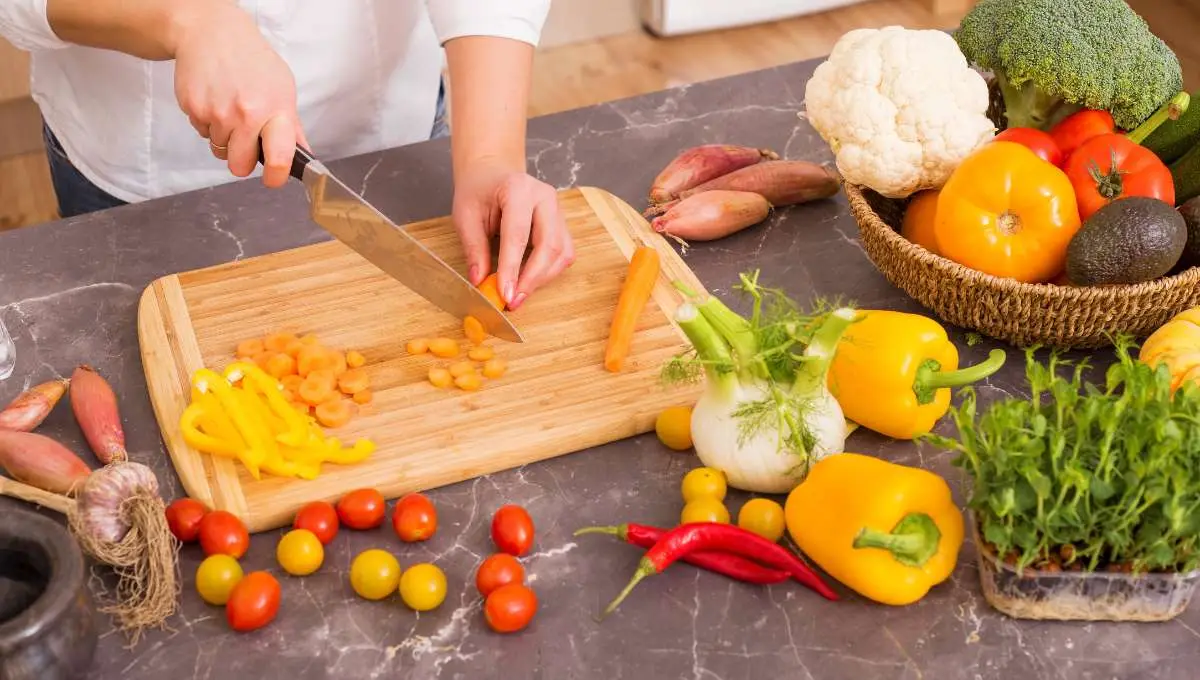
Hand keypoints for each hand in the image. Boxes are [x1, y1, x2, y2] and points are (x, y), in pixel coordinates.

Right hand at [172, 4, 306, 187]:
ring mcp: (216, 113)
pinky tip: (214, 99)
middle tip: (246, 140)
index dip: (276, 175)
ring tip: (229, 109)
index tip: (274, 178)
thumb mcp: (282, 87)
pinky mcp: (193, 108)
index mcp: (275, 110)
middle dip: (242, 160)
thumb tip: (303, 155)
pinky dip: (207, 123)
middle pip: (239, 166)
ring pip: (219, 150)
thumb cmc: (251, 59)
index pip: (279, 157)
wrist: (211, 32)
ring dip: (224, 137)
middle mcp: (246, 114)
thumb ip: (292, 126)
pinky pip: (202, 133)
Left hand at [452, 161, 574, 310]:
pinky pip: (564, 254)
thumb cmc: (479, 192)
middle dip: (532, 279)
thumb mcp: (465, 216)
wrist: (493, 174)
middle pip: (549, 245)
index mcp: (518, 188)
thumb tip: (480, 281)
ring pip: (561, 253)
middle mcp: (545, 197)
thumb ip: (474, 248)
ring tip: (518, 294)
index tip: (504, 294)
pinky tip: (530, 280)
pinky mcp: (562, 224)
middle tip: (513, 300)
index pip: (518, 234)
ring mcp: (558, 211)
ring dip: (542, 279)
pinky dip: (549, 272)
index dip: (512, 268)